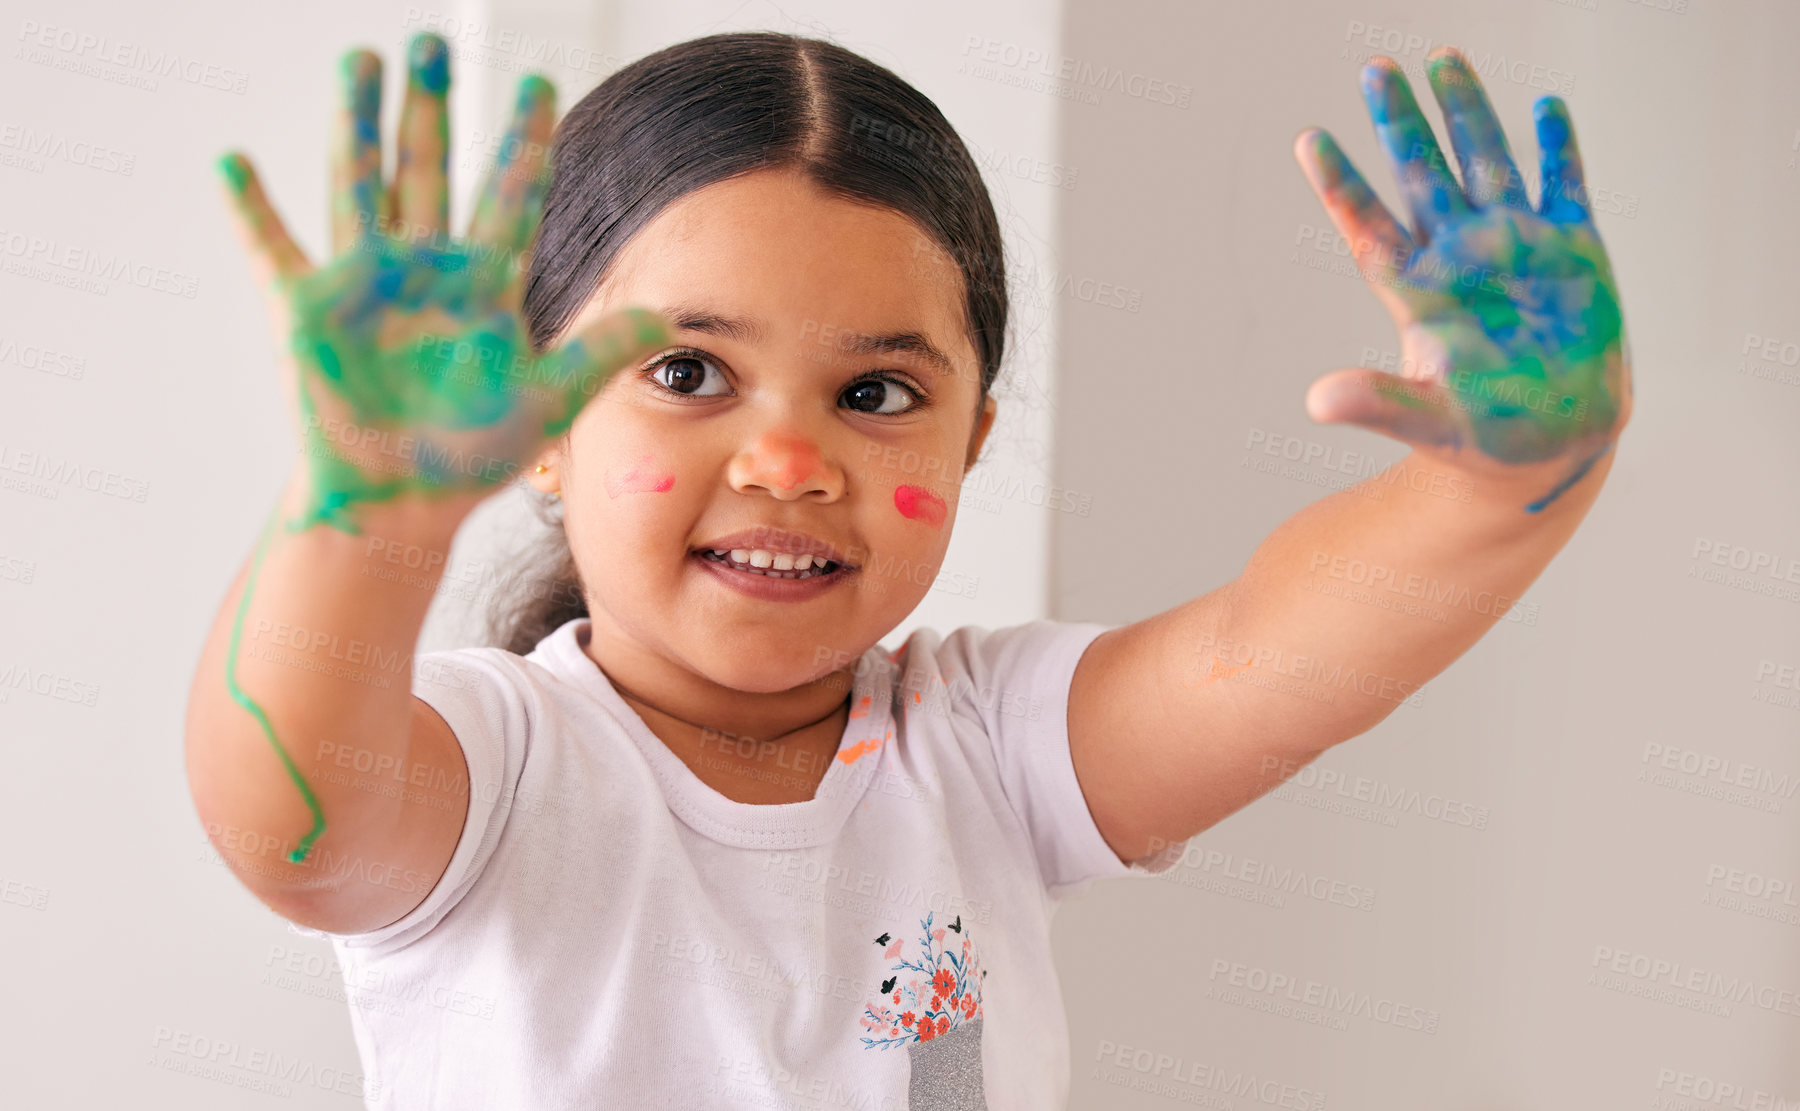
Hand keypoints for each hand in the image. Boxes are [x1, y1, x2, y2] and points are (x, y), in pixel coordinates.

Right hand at [217, 33, 668, 532]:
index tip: (542, 83)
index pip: (511, 196)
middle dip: (432, 107)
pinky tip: (234, 162)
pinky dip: (252, 209)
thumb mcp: (548, 402)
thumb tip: (666, 320)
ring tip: (361, 60)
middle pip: (430, 170)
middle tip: (433, 42)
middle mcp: (425, 270)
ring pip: (361, 184)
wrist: (404, 501)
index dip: (526, 141)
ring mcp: (365, 284)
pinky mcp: (309, 312)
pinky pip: (274, 249)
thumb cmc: (472, 456)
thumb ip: (600, 353)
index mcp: (483, 285)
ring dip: (357, 123)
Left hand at [1294, 48, 1631, 512]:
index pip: (1368, 227)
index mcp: (1418, 293)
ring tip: (1444, 58)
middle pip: (1422, 176)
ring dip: (1467, 112)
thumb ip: (1377, 404)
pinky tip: (1544, 106)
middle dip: (1400, 123)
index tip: (1309, 140)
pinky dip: (1557, 147)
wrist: (1552, 448)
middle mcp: (1460, 257)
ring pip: (1486, 162)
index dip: (1340, 185)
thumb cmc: (1481, 440)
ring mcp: (1516, 247)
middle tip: (1375, 69)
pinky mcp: (1573, 251)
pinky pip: (1563, 185)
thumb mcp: (1427, 422)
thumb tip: (1317, 402)